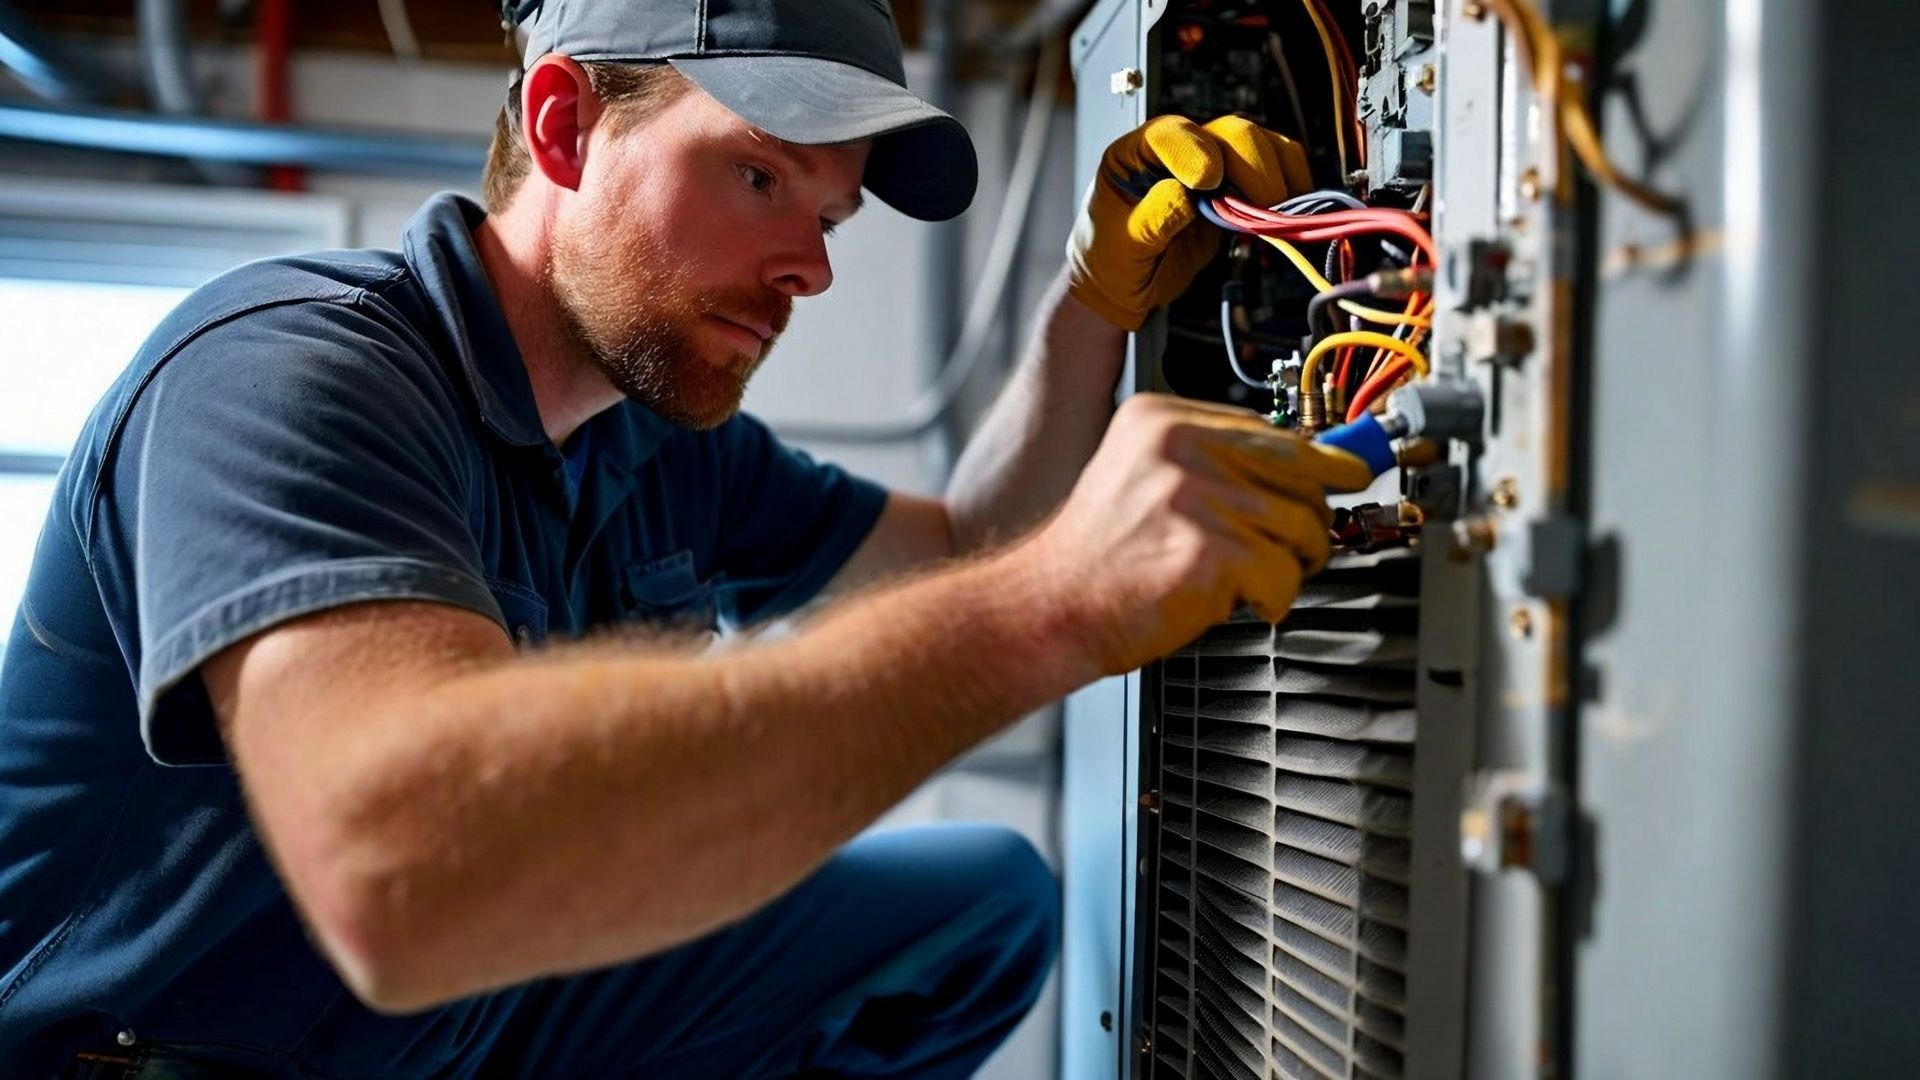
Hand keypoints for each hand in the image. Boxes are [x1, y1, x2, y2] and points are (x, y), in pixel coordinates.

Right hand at [1024, 394, 1371, 675]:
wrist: (1050, 606)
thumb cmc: (1098, 557)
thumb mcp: (1144, 479)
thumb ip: (1214, 464)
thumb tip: (1308, 467)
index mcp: (1164, 419)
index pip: (1275, 431)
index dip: (1319, 461)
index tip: (1349, 471)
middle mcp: (1181, 447)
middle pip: (1302, 475)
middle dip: (1306, 521)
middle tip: (1291, 549)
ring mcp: (1196, 496)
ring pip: (1302, 528)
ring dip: (1288, 565)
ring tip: (1247, 579)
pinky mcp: (1210, 550)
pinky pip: (1285, 575)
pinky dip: (1273, 599)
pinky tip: (1236, 600)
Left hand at [1065, 115, 1310, 330]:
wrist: (1125, 286)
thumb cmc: (1111, 262)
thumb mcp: (1120, 247)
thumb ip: (1150, 220)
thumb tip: (1184, 195)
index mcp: (1135, 154)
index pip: (1170, 133)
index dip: (1193, 150)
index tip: (1208, 181)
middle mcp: (1177, 151)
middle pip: (1229, 133)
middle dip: (1251, 168)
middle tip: (1261, 208)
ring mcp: (1211, 165)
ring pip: (1259, 145)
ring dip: (1276, 175)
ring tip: (1275, 215)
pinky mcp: (1236, 187)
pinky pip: (1274, 168)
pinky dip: (1289, 185)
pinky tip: (1284, 214)